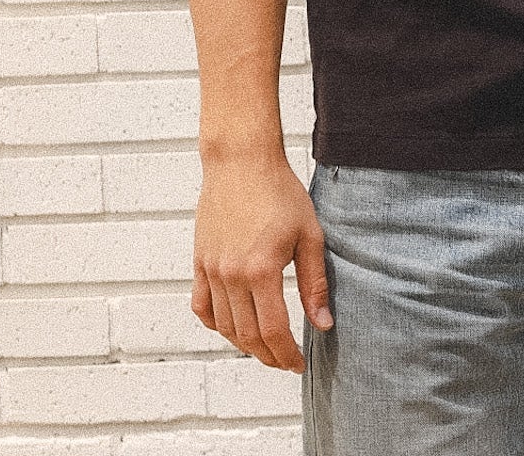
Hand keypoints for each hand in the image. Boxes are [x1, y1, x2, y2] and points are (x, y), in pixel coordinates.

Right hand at [192, 153, 332, 371]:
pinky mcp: (200, 262)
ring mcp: (212, 270)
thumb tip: (323, 323)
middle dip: (268, 356)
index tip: (298, 363)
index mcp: (261, 270)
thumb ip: (315, 283)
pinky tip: (232, 326)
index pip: (274, 331)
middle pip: (248, 336)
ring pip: (224, 326)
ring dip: (244, 344)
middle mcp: (231, 275)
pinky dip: (216, 324)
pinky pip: (202, 307)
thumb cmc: (279, 191)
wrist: (241, 161)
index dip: (286, 355)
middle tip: (284, 360)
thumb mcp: (308, 235)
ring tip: (264, 347)